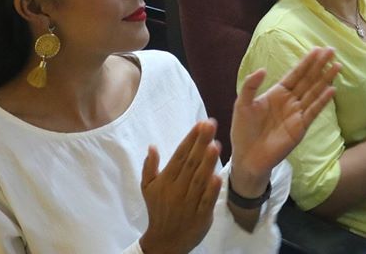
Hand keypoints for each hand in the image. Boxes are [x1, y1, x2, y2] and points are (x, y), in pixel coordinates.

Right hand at [139, 121, 222, 253]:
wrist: (165, 241)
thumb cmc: (158, 209)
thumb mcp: (148, 188)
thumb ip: (149, 167)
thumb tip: (152, 146)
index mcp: (165, 181)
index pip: (179, 156)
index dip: (190, 139)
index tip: (200, 124)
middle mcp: (176, 190)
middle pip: (190, 163)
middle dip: (201, 143)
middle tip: (210, 124)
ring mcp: (189, 203)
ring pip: (199, 180)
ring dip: (207, 162)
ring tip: (215, 144)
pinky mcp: (200, 216)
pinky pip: (206, 201)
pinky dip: (211, 190)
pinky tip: (217, 176)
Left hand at [229, 48, 338, 193]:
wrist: (246, 157)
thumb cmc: (243, 130)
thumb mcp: (242, 104)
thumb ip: (250, 86)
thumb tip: (262, 69)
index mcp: (277, 93)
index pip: (295, 74)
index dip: (306, 62)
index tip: (317, 49)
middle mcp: (290, 101)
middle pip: (308, 80)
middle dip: (320, 65)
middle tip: (332, 51)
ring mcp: (297, 114)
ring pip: (314, 93)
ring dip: (325, 79)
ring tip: (337, 66)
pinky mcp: (300, 128)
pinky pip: (313, 111)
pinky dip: (322, 101)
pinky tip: (331, 90)